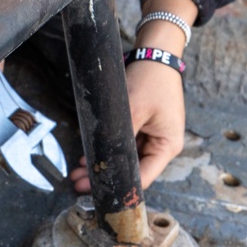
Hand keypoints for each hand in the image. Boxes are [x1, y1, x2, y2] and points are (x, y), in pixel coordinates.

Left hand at [69, 59, 185, 193]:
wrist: (155, 54)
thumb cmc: (150, 80)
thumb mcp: (133, 108)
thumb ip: (119, 136)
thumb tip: (102, 159)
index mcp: (168, 146)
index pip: (143, 176)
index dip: (120, 186)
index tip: (98, 192)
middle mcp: (161, 145)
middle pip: (133, 169)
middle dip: (106, 174)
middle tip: (79, 182)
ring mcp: (151, 136)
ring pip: (125, 157)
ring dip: (104, 162)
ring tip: (78, 171)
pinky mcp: (141, 127)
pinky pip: (123, 144)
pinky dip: (107, 149)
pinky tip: (88, 154)